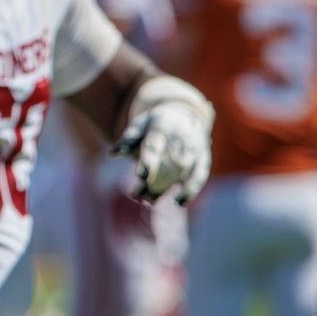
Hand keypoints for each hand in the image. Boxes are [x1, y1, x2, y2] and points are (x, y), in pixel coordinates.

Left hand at [111, 76, 212, 205]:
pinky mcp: (203, 158)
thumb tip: (112, 154)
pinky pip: (200, 175)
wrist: (184, 113)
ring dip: (165, 187)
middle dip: (152, 182)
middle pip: (165, 164)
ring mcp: (193, 148)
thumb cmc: (154, 123)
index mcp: (161, 127)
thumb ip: (128, 139)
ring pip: (179, 172)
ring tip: (149, 200)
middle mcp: (180, 138)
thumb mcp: (140, 124)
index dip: (149, 162)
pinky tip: (179, 202)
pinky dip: (191, 190)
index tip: (141, 176)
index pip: (154, 146)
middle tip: (136, 195)